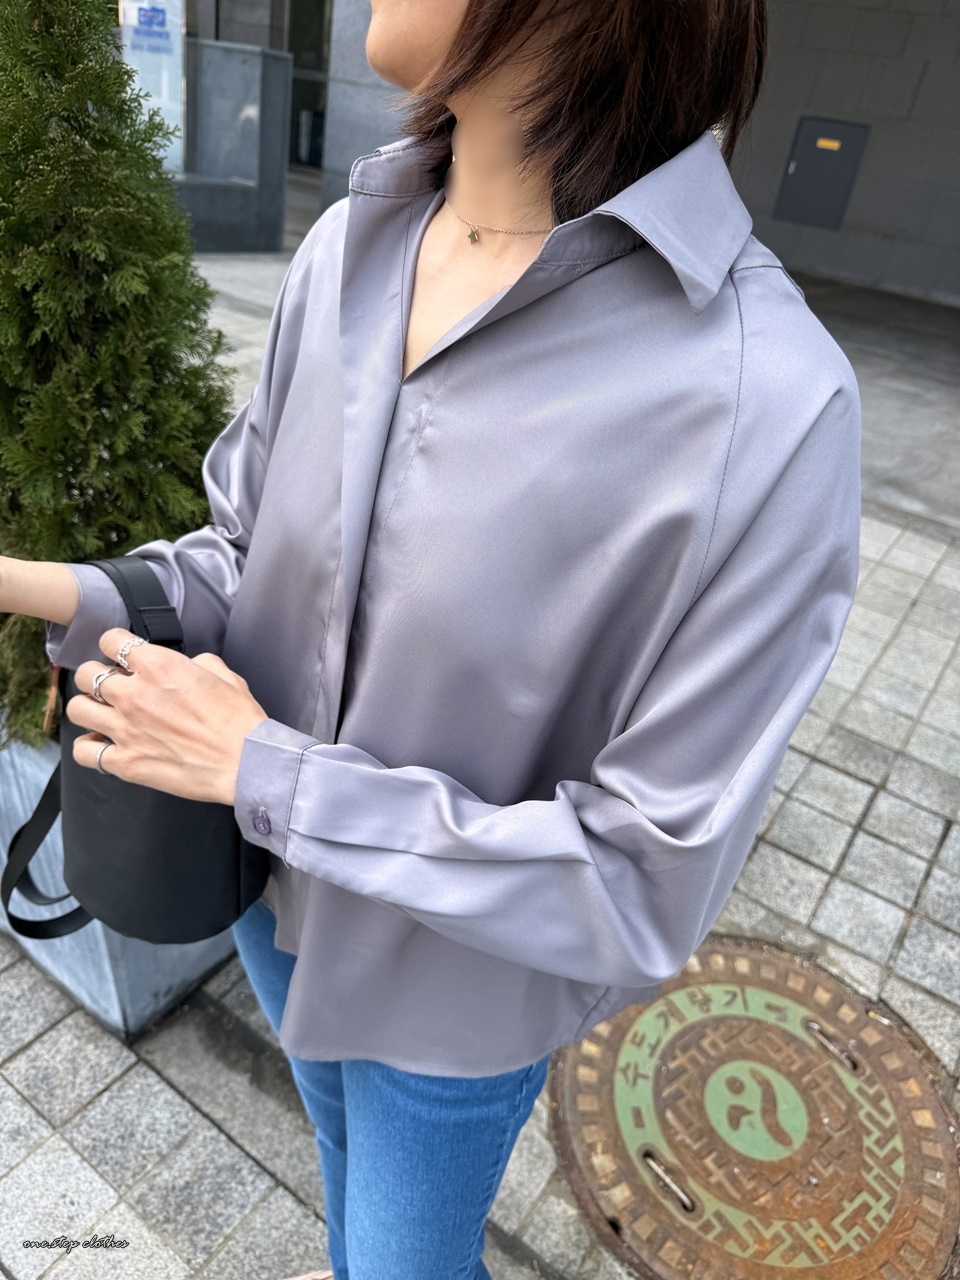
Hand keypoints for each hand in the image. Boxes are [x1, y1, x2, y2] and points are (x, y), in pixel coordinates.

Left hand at [67, 628, 268, 806]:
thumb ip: (198, 663)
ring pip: (76, 708)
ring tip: (104, 714)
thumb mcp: (225, 675)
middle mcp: (134, 694)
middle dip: (97, 676)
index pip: (111, 640)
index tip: (123, 656)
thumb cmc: (240, 722)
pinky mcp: (125, 762)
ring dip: (89, 708)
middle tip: (113, 687)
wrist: (246, 762)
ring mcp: (125, 729)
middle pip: (86, 674)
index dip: (116, 645)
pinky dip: (89, 747)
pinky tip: (103, 744)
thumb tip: (188, 665)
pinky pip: (83, 751)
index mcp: (159, 666)